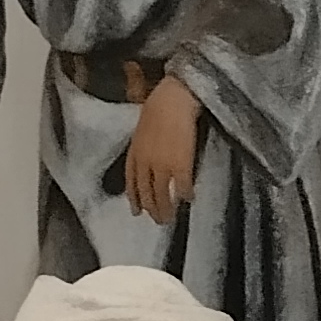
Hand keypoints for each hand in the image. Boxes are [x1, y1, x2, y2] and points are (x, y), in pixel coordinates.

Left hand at [122, 70, 202, 221]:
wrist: (173, 100)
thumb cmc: (160, 106)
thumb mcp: (143, 127)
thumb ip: (143, 145)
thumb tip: (149, 155)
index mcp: (135, 153)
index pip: (132, 182)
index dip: (134, 198)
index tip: (137, 211)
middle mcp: (145, 163)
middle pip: (146, 193)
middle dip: (151, 209)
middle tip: (158, 220)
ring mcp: (162, 166)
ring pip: (161, 196)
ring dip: (165, 210)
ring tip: (170, 218)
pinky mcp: (180, 165)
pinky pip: (182, 187)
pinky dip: (185, 195)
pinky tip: (189, 199)